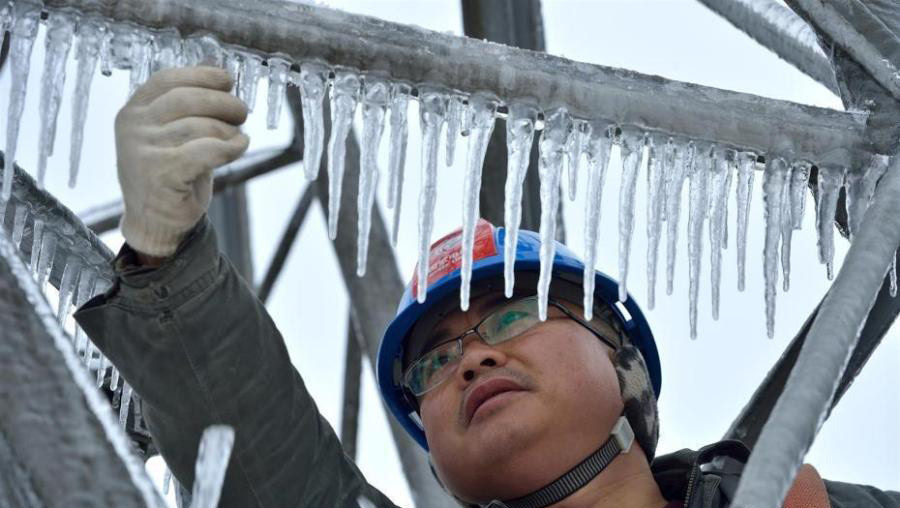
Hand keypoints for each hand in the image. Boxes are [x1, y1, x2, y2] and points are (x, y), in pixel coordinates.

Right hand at [115, 66, 248, 257]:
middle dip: (223, 102)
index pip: (167, 80)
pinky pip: (207, 151)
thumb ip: (187, 106)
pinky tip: (239, 147)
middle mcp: (133, 128)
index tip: (227, 80)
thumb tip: (218, 72)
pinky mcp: (161, 175)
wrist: (157, 222)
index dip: (201, 76)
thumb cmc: (171, 174)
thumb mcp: (171, 134)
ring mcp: (143, 151)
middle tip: (242, 112)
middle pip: (187, 99)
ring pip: (200, 126)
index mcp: (133, 112)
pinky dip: (231, 147)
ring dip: (228, 129)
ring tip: (237, 137)